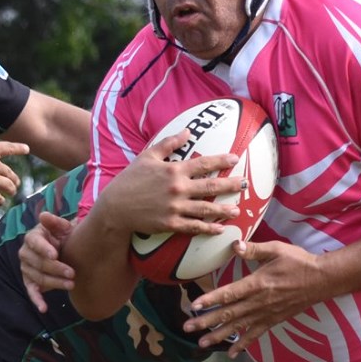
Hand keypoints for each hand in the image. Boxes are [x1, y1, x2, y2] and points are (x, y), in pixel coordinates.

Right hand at [19, 212, 76, 311]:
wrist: (65, 250)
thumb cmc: (64, 237)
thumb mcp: (63, 228)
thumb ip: (55, 222)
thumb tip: (43, 216)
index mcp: (33, 237)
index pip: (34, 242)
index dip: (44, 248)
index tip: (56, 254)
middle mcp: (26, 253)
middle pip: (38, 263)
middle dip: (56, 269)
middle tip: (73, 273)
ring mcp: (26, 268)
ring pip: (38, 278)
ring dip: (54, 283)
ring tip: (71, 285)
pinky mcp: (30, 281)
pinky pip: (31, 291)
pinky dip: (36, 300)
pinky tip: (43, 308)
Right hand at [97, 132, 242, 235]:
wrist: (116, 207)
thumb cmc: (130, 179)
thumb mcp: (147, 156)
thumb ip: (168, 143)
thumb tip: (188, 132)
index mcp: (173, 170)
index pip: (203, 164)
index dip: (221, 161)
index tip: (235, 159)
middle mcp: (177, 189)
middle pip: (210, 187)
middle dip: (230, 185)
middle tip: (245, 184)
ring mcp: (175, 208)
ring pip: (206, 209)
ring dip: (223, 209)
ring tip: (237, 209)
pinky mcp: (170, 224)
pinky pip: (194, 226)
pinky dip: (208, 228)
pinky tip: (220, 229)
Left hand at [185, 240, 325, 356]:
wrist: (322, 280)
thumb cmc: (299, 262)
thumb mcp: (277, 249)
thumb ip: (254, 249)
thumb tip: (235, 245)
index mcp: (258, 283)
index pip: (229, 293)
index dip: (210, 300)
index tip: (194, 306)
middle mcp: (259, 302)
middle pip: (228, 314)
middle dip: (206, 321)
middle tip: (187, 328)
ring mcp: (266, 314)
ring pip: (238, 327)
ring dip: (219, 336)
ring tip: (202, 344)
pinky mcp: (273, 320)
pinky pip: (255, 335)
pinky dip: (243, 345)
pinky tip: (231, 354)